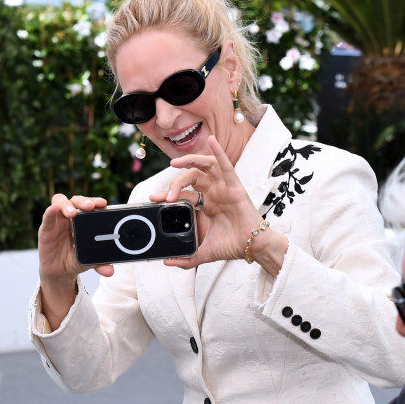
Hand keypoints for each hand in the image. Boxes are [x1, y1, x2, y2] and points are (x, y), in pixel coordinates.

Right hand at [37, 194, 110, 328]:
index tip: (103, 203)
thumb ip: (99, 263)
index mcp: (86, 221)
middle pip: (77, 201)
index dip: (96, 202)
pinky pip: (48, 216)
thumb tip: (110, 270)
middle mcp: (72, 217)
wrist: (59, 272)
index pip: (91, 205)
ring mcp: (58, 221)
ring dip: (67, 205)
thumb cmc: (76, 260)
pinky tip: (54, 209)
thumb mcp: (89, 262)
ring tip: (73, 213)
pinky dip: (51, 211)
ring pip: (60, 202)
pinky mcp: (46, 228)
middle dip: (84, 201)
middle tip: (90, 206)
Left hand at [149, 136, 265, 268]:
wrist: (251, 248)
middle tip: (162, 196)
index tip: (153, 200)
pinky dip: (218, 152)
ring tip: (175, 163)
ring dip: (190, 161)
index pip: (183, 194)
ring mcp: (223, 188)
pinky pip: (226, 166)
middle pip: (190, 178)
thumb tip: (168, 262)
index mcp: (205, 205)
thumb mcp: (203, 253)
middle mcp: (213, 193)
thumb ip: (186, 259)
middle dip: (173, 184)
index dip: (167, 195)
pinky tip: (212, 142)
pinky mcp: (235, 187)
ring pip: (205, 167)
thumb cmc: (232, 245)